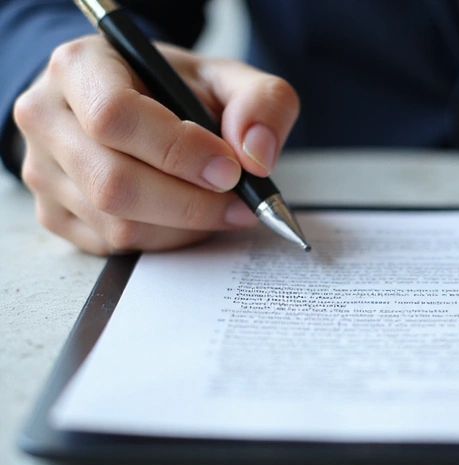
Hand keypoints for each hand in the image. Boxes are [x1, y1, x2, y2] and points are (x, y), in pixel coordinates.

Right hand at [13, 35, 298, 253]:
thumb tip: (257, 155)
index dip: (179, 151)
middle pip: (114, 183)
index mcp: (80, 67)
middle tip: (240, 203)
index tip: (230, 170)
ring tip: (219, 206)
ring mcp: (42, 172)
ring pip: (117, 225)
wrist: (131, 105)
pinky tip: (186, 217)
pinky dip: (165, 240)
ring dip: (184, 227)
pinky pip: (114, 247)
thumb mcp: (225, 78)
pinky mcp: (53, 214)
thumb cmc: (172, 89)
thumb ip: (261, 102)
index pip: (115, 116)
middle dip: (192, 203)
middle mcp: (47, 118)